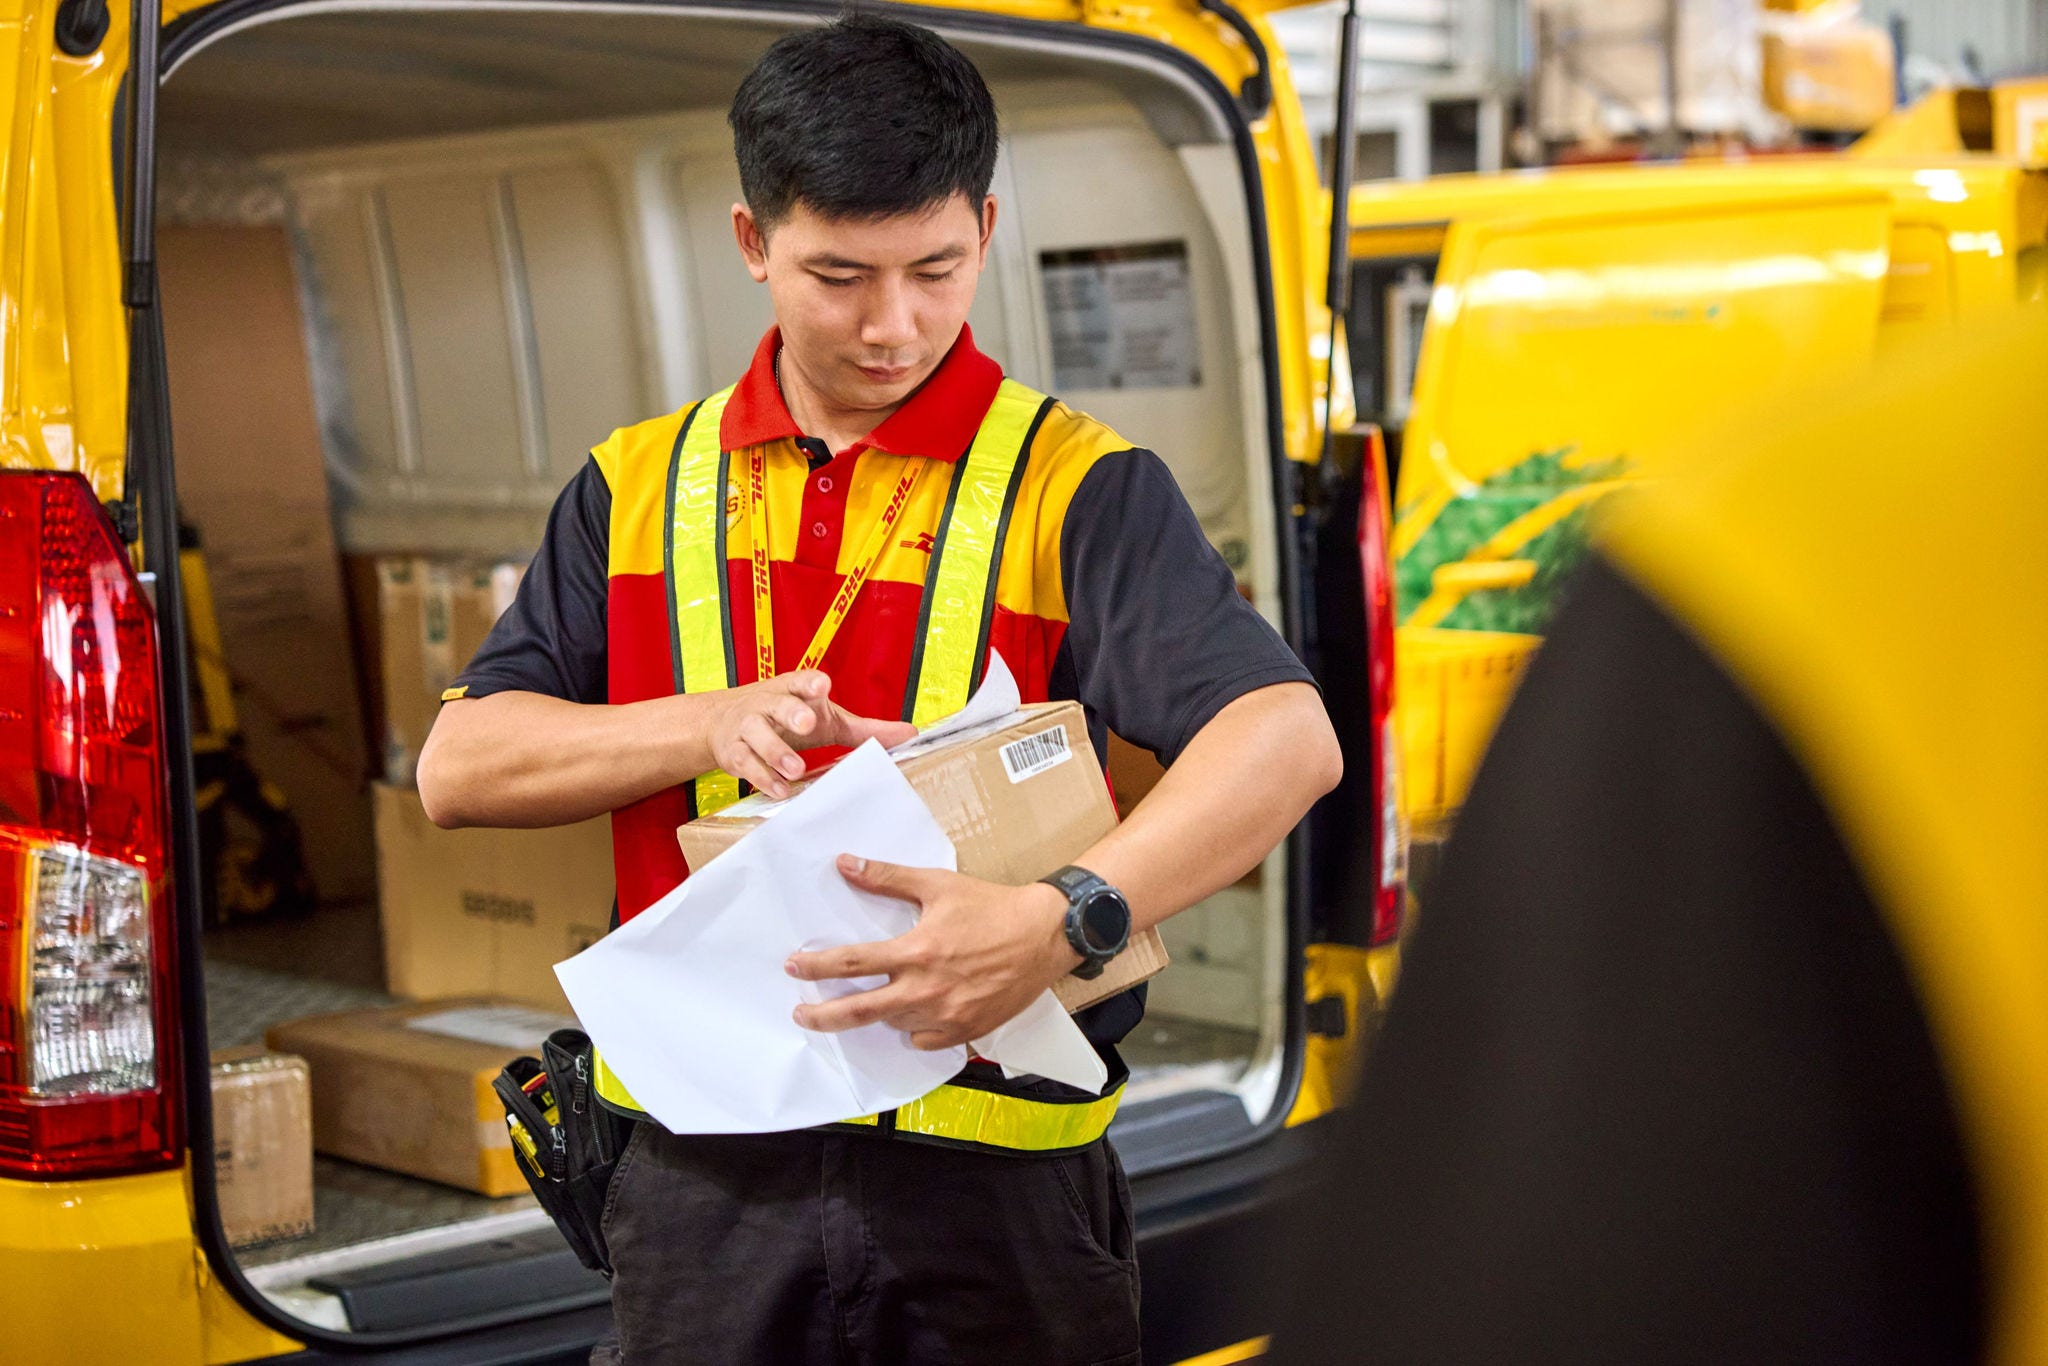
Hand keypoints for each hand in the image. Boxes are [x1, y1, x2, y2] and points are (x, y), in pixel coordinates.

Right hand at [698, 671, 916, 798]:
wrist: (723, 722)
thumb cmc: (786, 718)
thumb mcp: (826, 719)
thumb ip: (865, 729)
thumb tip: (910, 734)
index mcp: (794, 690)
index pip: (801, 681)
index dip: (810, 682)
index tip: (822, 685)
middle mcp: (769, 704)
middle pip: (778, 704)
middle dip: (793, 712)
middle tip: (808, 724)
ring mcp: (748, 726)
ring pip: (758, 735)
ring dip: (776, 751)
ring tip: (795, 769)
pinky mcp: (734, 751)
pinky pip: (746, 763)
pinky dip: (761, 777)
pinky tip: (779, 789)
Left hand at [785, 856, 1083, 1048]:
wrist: (1046, 934)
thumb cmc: (993, 907)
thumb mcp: (937, 884)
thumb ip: (886, 878)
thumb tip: (845, 864)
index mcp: (915, 952)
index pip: (850, 965)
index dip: (815, 966)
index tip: (794, 966)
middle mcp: (926, 990)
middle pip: (858, 1012)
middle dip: (822, 1016)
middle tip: (802, 1014)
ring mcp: (946, 1016)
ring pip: (893, 1024)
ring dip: (879, 1013)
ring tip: (877, 998)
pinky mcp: (966, 1031)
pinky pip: (924, 1040)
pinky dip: (914, 1028)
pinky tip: (916, 1012)